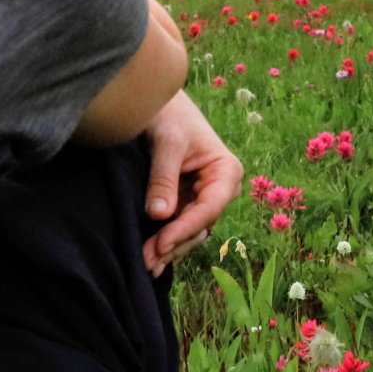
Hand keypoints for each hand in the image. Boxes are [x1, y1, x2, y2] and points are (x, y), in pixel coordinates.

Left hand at [139, 91, 241, 277]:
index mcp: (226, 172)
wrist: (160, 106)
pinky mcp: (187, 202)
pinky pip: (180, 227)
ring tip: (146, 265)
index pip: (209, 208)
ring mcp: (204, 198)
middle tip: (147, 261)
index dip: (185, 229)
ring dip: (170, 249)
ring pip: (191, 232)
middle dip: (174, 244)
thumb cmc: (170, 116)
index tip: (160, 244)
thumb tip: (160, 215)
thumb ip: (164, 178)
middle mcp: (221, 189)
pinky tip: (151, 257)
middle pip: (201, 226)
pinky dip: (166, 241)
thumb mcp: (167, 143)